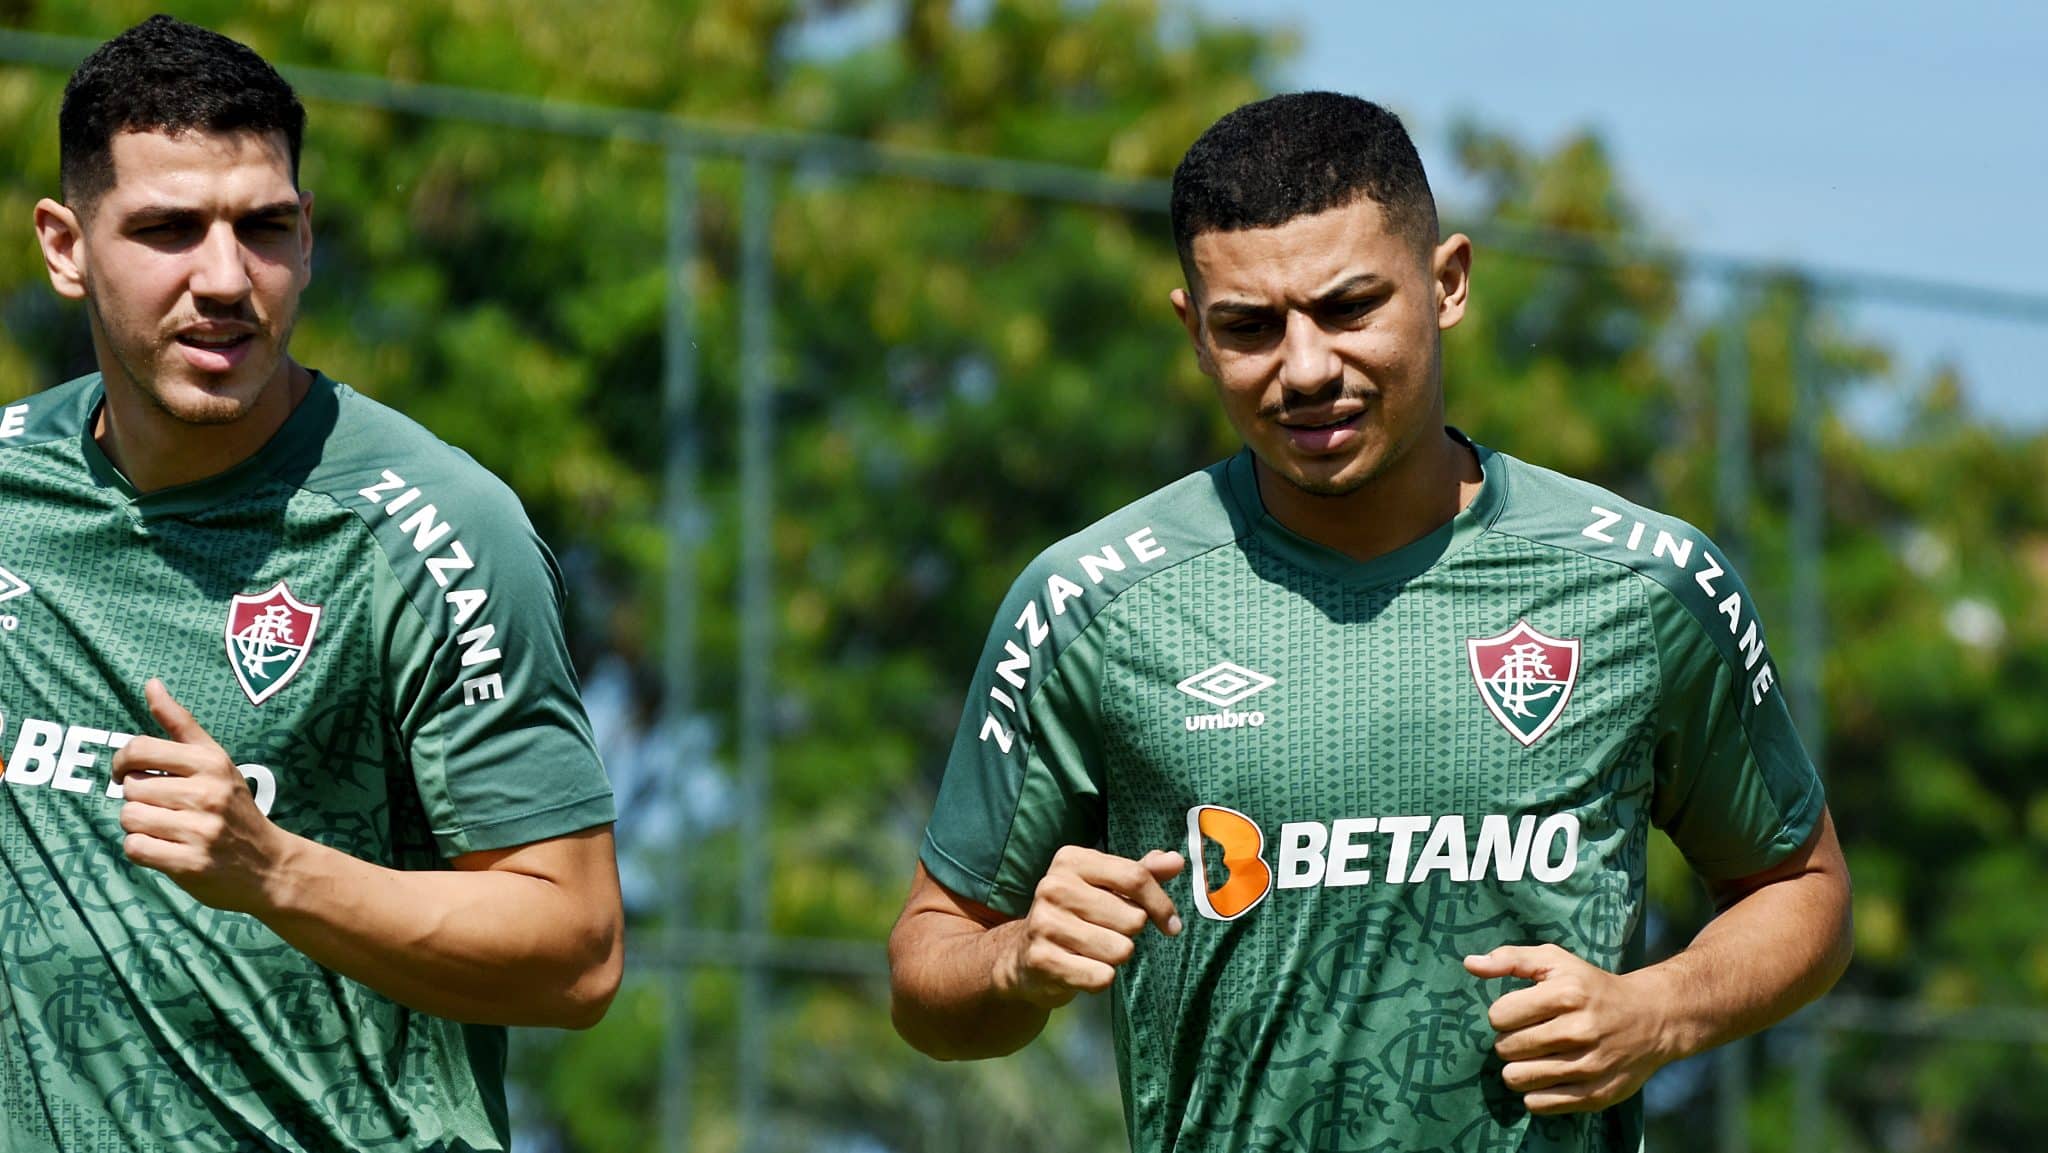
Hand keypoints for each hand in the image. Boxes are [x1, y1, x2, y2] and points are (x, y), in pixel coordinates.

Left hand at [111, 679, 295, 913]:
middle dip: (139, 799)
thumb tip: (151, 683)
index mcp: (211, 763)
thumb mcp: (215, 760)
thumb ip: (180, 724)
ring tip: (167, 828)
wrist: (269, 864)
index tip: (127, 773)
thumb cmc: (235, 807)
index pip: (139, 750)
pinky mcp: (190, 863)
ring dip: (139, 825)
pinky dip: (142, 849)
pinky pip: (135, 847)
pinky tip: (165, 848)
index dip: (121, 762)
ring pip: (129, 817)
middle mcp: (207, 793)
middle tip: (165, 807)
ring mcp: (200, 830)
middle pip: (130, 788)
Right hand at [995, 846, 1183, 1008]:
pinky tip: (1082, 968)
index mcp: (1072, 860)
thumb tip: (1175, 861)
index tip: (1171, 924)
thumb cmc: (1076, 915)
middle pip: (1132, 918)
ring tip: (1093, 950)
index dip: (1161, 904)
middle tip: (1107, 933)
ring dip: (1115, 956)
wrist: (1024, 955)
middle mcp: (1054, 886)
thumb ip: (1141, 873)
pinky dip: (1100, 978)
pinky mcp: (1042, 959)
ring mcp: (1045, 923)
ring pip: (1120, 950)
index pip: (1135, 877)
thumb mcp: (1106, 887)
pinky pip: (1101, 976)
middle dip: (1129, 933)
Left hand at [1464, 943, 1675, 1114]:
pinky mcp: (1595, 1095)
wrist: (1651, 1018)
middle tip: (1529, 1035)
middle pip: (1505, 1048)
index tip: (1520, 1011)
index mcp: (1566, 994)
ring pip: (1517, 1079)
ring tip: (1535, 1056)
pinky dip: (1535, 1092)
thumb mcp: (1555, 961)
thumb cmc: (1591, 986)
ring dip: (1519, 1068)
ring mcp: (1588, 1066)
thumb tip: (1469, 963)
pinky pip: (1538, 1104)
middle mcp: (1579, 1031)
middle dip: (1510, 1041)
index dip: (1503, 1014)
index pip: (1498, 1016)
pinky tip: (1548, 1075)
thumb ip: (1510, 959)